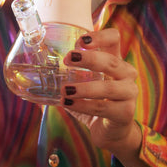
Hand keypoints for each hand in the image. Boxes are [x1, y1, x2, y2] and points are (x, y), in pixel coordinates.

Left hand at [61, 28, 140, 155]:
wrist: (112, 131)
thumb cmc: (95, 100)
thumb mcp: (87, 81)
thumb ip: (71, 72)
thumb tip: (37, 67)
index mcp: (116, 59)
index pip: (114, 38)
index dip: (99, 36)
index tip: (81, 41)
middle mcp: (127, 73)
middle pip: (111, 61)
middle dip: (89, 59)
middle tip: (68, 59)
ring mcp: (129, 93)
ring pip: (108, 87)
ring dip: (84, 88)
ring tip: (64, 89)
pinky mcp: (125, 113)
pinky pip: (103, 108)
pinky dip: (83, 106)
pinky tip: (68, 103)